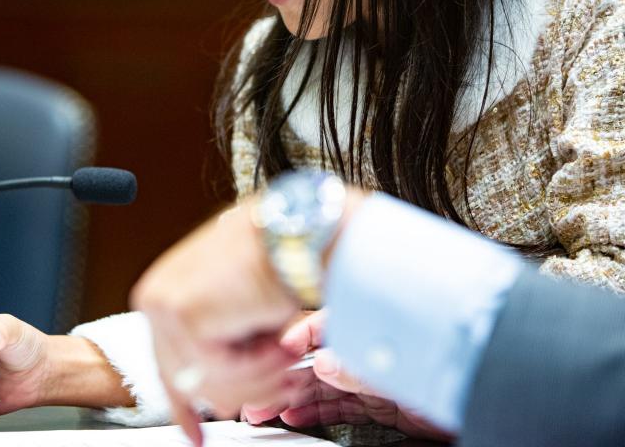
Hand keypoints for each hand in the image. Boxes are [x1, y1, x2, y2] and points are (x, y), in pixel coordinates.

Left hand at [131, 201, 301, 444]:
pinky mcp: (182, 316)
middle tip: (282, 387)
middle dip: (241, 392)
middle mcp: (156, 298)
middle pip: (186, 382)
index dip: (184, 406)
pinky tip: (280, 345)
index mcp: (166, 293)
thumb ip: (222, 350)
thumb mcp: (241, 317)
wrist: (296, 235)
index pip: (166, 364)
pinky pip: (221, 374)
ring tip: (287, 354)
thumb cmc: (279, 262)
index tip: (195, 435)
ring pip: (207, 385)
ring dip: (259, 378)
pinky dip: (260, 367)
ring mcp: (163, 306)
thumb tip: (216, 400)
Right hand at [242, 312, 453, 441]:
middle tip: (255, 392)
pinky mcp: (381, 405)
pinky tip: (294, 415)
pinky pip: (339, 407)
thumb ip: (362, 368)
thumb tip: (325, 362)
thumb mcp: (403, 368)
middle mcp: (369, 352)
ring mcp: (374, 379)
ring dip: (292, 399)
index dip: (295, 339)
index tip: (271, 351)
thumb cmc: (458, 368)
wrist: (489, 397)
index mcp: (371, 330)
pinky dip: (315, 412)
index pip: (323, 328)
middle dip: (282, 377)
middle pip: (315, 363)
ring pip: (322, 388)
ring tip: (265, 409)